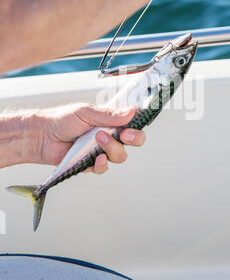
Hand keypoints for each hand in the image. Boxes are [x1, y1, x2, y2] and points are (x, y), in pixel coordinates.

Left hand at [29, 104, 144, 173]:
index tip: (134, 125)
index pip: (133, 124)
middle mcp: (109, 136)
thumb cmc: (62, 120)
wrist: (42, 136)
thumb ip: (109, 114)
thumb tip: (130, 111)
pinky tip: (96, 158)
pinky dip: (102, 164)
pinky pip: (103, 168)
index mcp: (110, 121)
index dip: (138, 126)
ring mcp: (101, 150)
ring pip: (120, 155)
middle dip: (134, 139)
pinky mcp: (91, 163)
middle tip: (125, 135)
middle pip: (133, 141)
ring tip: (98, 140)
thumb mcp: (86, 112)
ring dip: (112, 148)